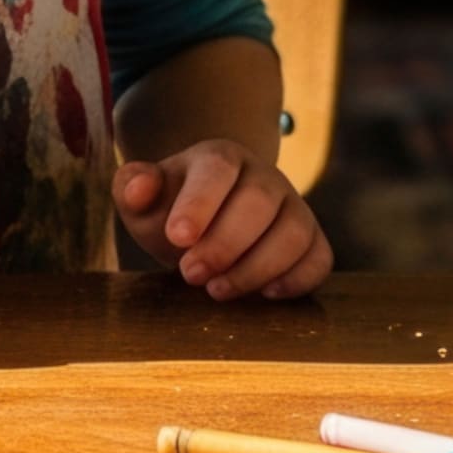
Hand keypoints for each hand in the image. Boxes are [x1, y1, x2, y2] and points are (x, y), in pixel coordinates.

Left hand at [113, 140, 331, 301]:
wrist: (207, 223)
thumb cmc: (172, 211)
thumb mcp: (144, 200)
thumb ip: (133, 189)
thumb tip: (138, 187)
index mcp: (221, 157)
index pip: (218, 169)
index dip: (199, 204)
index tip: (176, 238)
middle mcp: (264, 177)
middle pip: (259, 202)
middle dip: (224, 244)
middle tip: (190, 274)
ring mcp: (294, 207)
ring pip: (293, 232)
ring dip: (256, 268)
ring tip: (218, 290)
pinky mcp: (312, 240)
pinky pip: (319, 258)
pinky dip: (297, 280)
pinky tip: (264, 295)